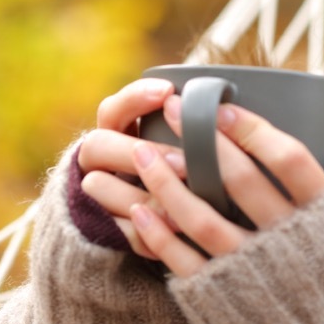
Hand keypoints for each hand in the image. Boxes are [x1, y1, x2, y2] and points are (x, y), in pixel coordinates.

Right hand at [77, 78, 185, 259]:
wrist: (157, 228)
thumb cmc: (181, 175)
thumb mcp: (180, 148)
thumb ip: (190, 131)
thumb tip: (231, 112)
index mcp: (115, 132)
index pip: (113, 107)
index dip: (135, 98)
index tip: (167, 92)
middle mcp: (98, 161)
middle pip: (98, 144)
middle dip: (141, 151)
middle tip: (185, 164)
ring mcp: (93, 195)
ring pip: (100, 188)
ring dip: (146, 194)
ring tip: (188, 202)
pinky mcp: (101, 230)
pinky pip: (117, 229)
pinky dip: (148, 232)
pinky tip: (179, 229)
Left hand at [129, 97, 323, 276]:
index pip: (289, 158)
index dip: (254, 129)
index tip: (223, 107)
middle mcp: (294, 245)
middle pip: (241, 183)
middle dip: (203, 140)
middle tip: (176, 110)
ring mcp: (260, 277)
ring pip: (204, 222)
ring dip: (168, 184)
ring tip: (143, 154)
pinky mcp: (233, 306)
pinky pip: (190, 267)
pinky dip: (161, 238)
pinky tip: (140, 211)